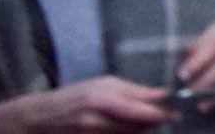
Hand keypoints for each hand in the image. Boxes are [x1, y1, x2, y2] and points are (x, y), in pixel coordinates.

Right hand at [0, 77, 175, 133]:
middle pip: (138, 128)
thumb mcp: (103, 84)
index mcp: (102, 101)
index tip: (178, 110)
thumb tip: (162, 94)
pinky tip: (131, 128)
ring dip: (144, 130)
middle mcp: (97, 122)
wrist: (36, 119)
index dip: (162, 113)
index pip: (140, 111)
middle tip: (170, 115)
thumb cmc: (73, 96)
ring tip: (152, 120)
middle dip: (156, 122)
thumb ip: (134, 91)